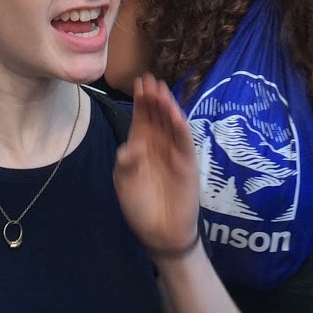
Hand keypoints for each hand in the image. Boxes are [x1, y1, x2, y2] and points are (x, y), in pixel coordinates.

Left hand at [114, 75, 200, 258]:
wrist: (160, 232)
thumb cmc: (139, 206)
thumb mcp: (124, 184)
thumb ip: (125, 165)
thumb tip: (129, 148)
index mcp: (141, 145)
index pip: (142, 118)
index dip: (141, 101)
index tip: (139, 82)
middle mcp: (158, 144)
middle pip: (157, 115)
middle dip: (153, 98)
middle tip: (150, 79)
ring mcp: (174, 151)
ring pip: (171, 124)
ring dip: (167, 107)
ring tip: (162, 91)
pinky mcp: (187, 162)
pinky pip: (184, 142)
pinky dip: (181, 128)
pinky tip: (177, 115)